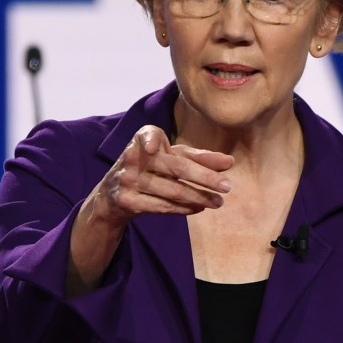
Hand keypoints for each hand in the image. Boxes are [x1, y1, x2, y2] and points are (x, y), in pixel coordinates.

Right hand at [68, 125, 233, 293]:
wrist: (112, 196)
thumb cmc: (149, 169)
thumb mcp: (170, 158)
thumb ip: (199, 157)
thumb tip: (230, 162)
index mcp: (141, 140)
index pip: (148, 135)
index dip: (151, 141)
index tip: (155, 148)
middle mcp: (132, 157)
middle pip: (175, 167)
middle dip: (204, 177)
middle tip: (228, 186)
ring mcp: (127, 180)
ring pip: (171, 190)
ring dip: (199, 197)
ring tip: (218, 202)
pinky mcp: (127, 201)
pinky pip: (161, 206)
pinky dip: (183, 208)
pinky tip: (199, 207)